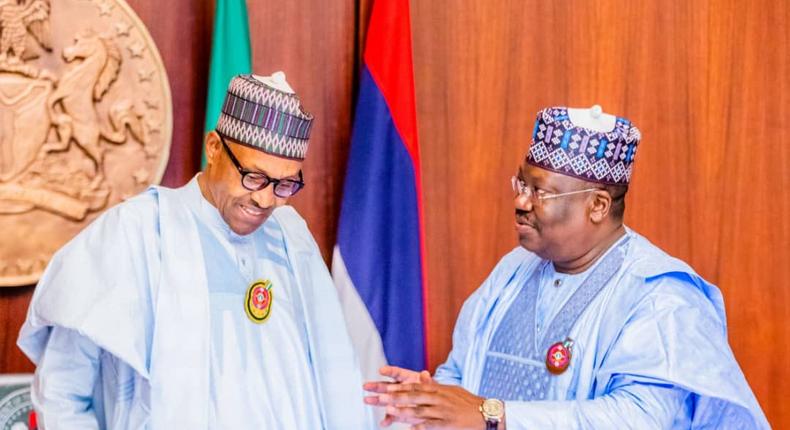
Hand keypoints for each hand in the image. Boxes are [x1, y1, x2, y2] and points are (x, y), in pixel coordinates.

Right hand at [364, 366, 433, 426]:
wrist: (436, 407)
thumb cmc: (433, 393)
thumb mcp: (432, 386)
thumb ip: (427, 381)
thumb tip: (425, 374)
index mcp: (407, 379)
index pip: (397, 373)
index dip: (389, 371)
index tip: (382, 370)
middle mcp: (400, 389)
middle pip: (386, 386)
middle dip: (376, 386)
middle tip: (367, 386)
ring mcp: (398, 401)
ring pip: (385, 400)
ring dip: (376, 400)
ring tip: (367, 400)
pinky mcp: (400, 413)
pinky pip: (392, 416)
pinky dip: (388, 419)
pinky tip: (384, 422)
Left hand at [365, 371, 491, 428]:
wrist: (485, 413)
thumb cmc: (467, 402)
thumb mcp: (451, 389)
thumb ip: (435, 384)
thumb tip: (423, 375)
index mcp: (438, 390)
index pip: (414, 386)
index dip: (398, 386)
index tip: (384, 387)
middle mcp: (438, 398)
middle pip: (413, 396)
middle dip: (395, 396)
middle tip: (380, 396)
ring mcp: (442, 411)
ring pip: (419, 410)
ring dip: (404, 410)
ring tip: (390, 410)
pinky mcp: (447, 423)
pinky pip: (431, 425)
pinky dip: (420, 426)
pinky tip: (410, 428)